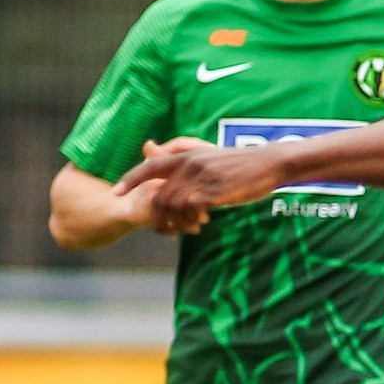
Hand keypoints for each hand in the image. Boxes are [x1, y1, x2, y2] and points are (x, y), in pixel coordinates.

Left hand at [120, 138, 283, 232]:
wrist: (269, 163)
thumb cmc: (239, 163)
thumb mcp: (209, 157)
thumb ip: (183, 161)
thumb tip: (155, 153)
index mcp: (187, 154)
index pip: (149, 166)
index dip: (129, 179)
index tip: (115, 193)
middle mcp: (189, 164)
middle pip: (158, 195)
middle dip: (158, 217)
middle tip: (166, 230)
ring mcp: (200, 178)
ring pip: (172, 206)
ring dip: (176, 222)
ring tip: (185, 229)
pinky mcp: (212, 191)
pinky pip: (189, 211)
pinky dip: (190, 221)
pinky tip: (200, 224)